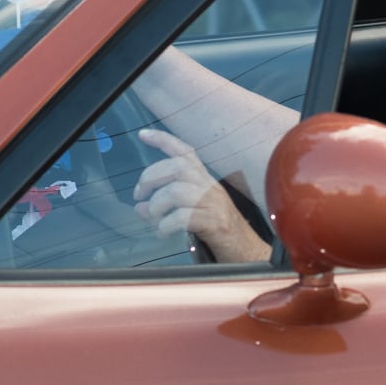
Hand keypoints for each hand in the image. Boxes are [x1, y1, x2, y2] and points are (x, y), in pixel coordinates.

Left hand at [134, 127, 269, 262]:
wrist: (246, 250)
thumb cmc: (218, 229)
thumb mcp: (191, 211)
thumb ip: (165, 206)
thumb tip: (140, 207)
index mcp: (204, 180)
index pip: (185, 152)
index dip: (164, 140)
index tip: (143, 134)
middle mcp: (209, 186)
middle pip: (177, 166)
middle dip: (150, 177)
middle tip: (139, 195)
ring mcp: (213, 203)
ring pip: (176, 191)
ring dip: (156, 206)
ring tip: (154, 219)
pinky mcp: (214, 222)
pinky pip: (182, 217)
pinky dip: (165, 225)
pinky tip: (163, 232)